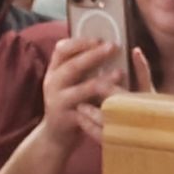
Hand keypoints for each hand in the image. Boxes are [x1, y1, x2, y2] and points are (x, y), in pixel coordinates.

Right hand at [39, 33, 129, 148]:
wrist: (55, 135)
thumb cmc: (69, 103)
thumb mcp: (66, 83)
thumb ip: (78, 68)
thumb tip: (102, 46)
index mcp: (54, 71)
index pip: (61, 49)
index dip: (80, 42)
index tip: (99, 38)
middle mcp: (52, 83)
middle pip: (72, 65)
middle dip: (93, 55)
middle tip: (113, 46)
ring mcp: (58, 101)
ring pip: (82, 88)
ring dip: (102, 80)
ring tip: (120, 72)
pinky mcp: (67, 119)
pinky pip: (87, 111)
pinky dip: (103, 105)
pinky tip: (116, 101)